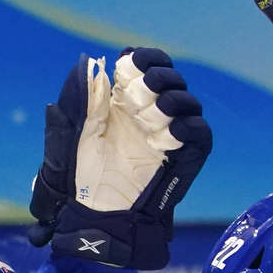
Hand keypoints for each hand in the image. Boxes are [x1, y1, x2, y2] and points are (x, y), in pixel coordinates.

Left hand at [28, 49, 211, 270]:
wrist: (98, 214)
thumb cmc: (83, 177)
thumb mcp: (74, 134)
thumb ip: (82, 100)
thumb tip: (94, 65)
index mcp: (127, 102)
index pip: (149, 64)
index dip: (143, 58)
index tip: (127, 66)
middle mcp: (152, 113)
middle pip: (171, 76)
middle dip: (157, 77)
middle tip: (136, 95)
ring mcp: (171, 133)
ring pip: (187, 100)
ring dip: (169, 100)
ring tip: (146, 118)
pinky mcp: (187, 155)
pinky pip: (198, 131)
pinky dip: (186, 126)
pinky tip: (164, 136)